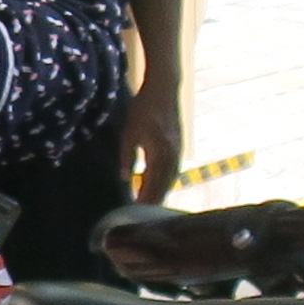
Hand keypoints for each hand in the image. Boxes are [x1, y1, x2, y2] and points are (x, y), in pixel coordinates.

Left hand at [120, 74, 183, 200]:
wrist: (164, 89)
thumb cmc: (143, 108)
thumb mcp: (129, 132)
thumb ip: (127, 156)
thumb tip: (124, 178)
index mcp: (159, 151)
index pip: (152, 181)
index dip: (145, 196)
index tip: (137, 209)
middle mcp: (172, 154)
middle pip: (164, 183)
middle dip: (155, 198)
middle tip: (145, 214)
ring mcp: (178, 150)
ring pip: (171, 177)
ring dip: (162, 190)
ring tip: (152, 203)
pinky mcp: (179, 146)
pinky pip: (173, 169)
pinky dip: (167, 180)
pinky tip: (160, 184)